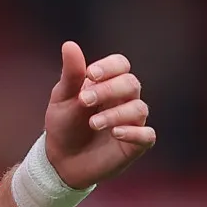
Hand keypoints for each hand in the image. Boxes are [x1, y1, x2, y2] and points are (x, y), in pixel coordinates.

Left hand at [43, 41, 154, 189]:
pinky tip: (116, 133)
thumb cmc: (63, 126)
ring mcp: (132, 122)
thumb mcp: (62, 100)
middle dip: (109, 90)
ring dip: (115, 114)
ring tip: (92, 123)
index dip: (109, 67)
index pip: (120, 65)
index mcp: (107, 84)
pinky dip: (134, 132)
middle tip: (84, 101)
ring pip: (138, 108)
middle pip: (131, 84)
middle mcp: (124, 100)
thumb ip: (71, 75)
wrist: (60, 161)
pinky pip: (147, 135)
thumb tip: (69, 44)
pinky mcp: (135, 144)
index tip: (90, 75)